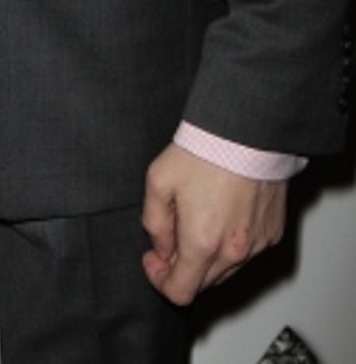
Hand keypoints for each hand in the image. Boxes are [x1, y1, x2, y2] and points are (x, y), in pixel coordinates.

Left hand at [141, 143, 285, 305]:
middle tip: (173, 229)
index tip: (153, 258)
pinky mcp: (272, 234)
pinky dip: (232, 242)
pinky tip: (224, 211)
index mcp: (201, 243)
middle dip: (182, 264)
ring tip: (200, 215)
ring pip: (226, 269)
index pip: (180, 292)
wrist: (246, 133)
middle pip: (202, 282)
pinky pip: (247, 252)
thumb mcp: (158, 180)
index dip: (160, 280)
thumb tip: (161, 248)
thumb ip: (154, 223)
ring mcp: (257, 246)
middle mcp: (233, 252)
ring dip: (208, 255)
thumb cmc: (203, 152)